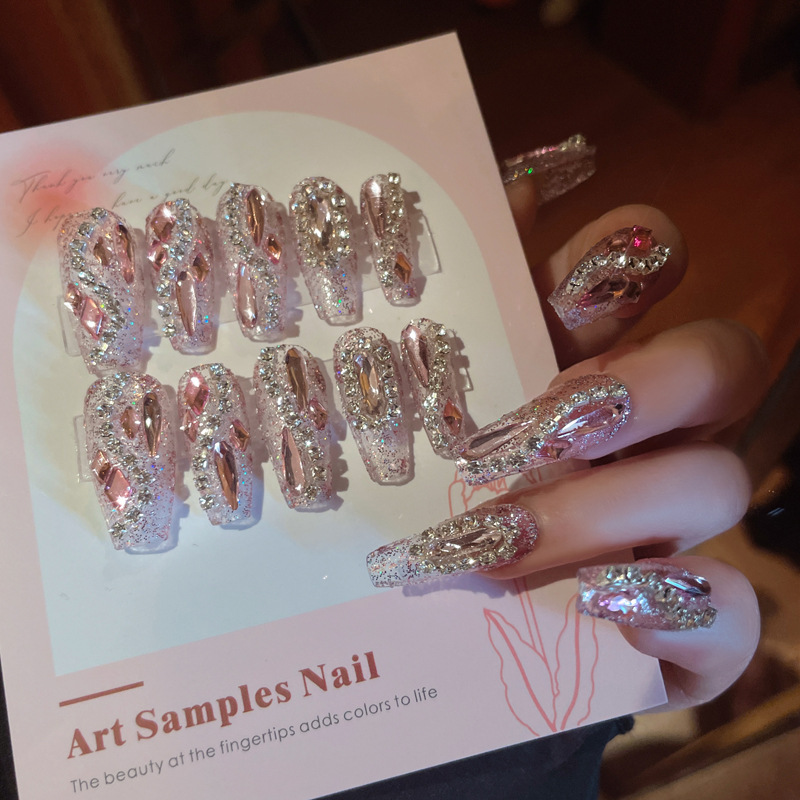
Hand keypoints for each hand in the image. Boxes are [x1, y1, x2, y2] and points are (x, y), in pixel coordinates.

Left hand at [369, 172, 767, 711]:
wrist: (430, 638)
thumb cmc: (426, 506)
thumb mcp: (426, 401)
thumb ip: (466, 302)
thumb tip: (514, 187)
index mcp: (583, 360)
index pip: (649, 270)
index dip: (628, 257)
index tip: (564, 290)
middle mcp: (646, 435)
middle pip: (717, 362)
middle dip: (643, 380)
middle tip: (551, 421)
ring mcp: (675, 529)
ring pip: (715, 483)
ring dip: (607, 507)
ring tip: (500, 541)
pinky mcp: (686, 630)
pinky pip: (731, 617)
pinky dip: (680, 613)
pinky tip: (600, 608)